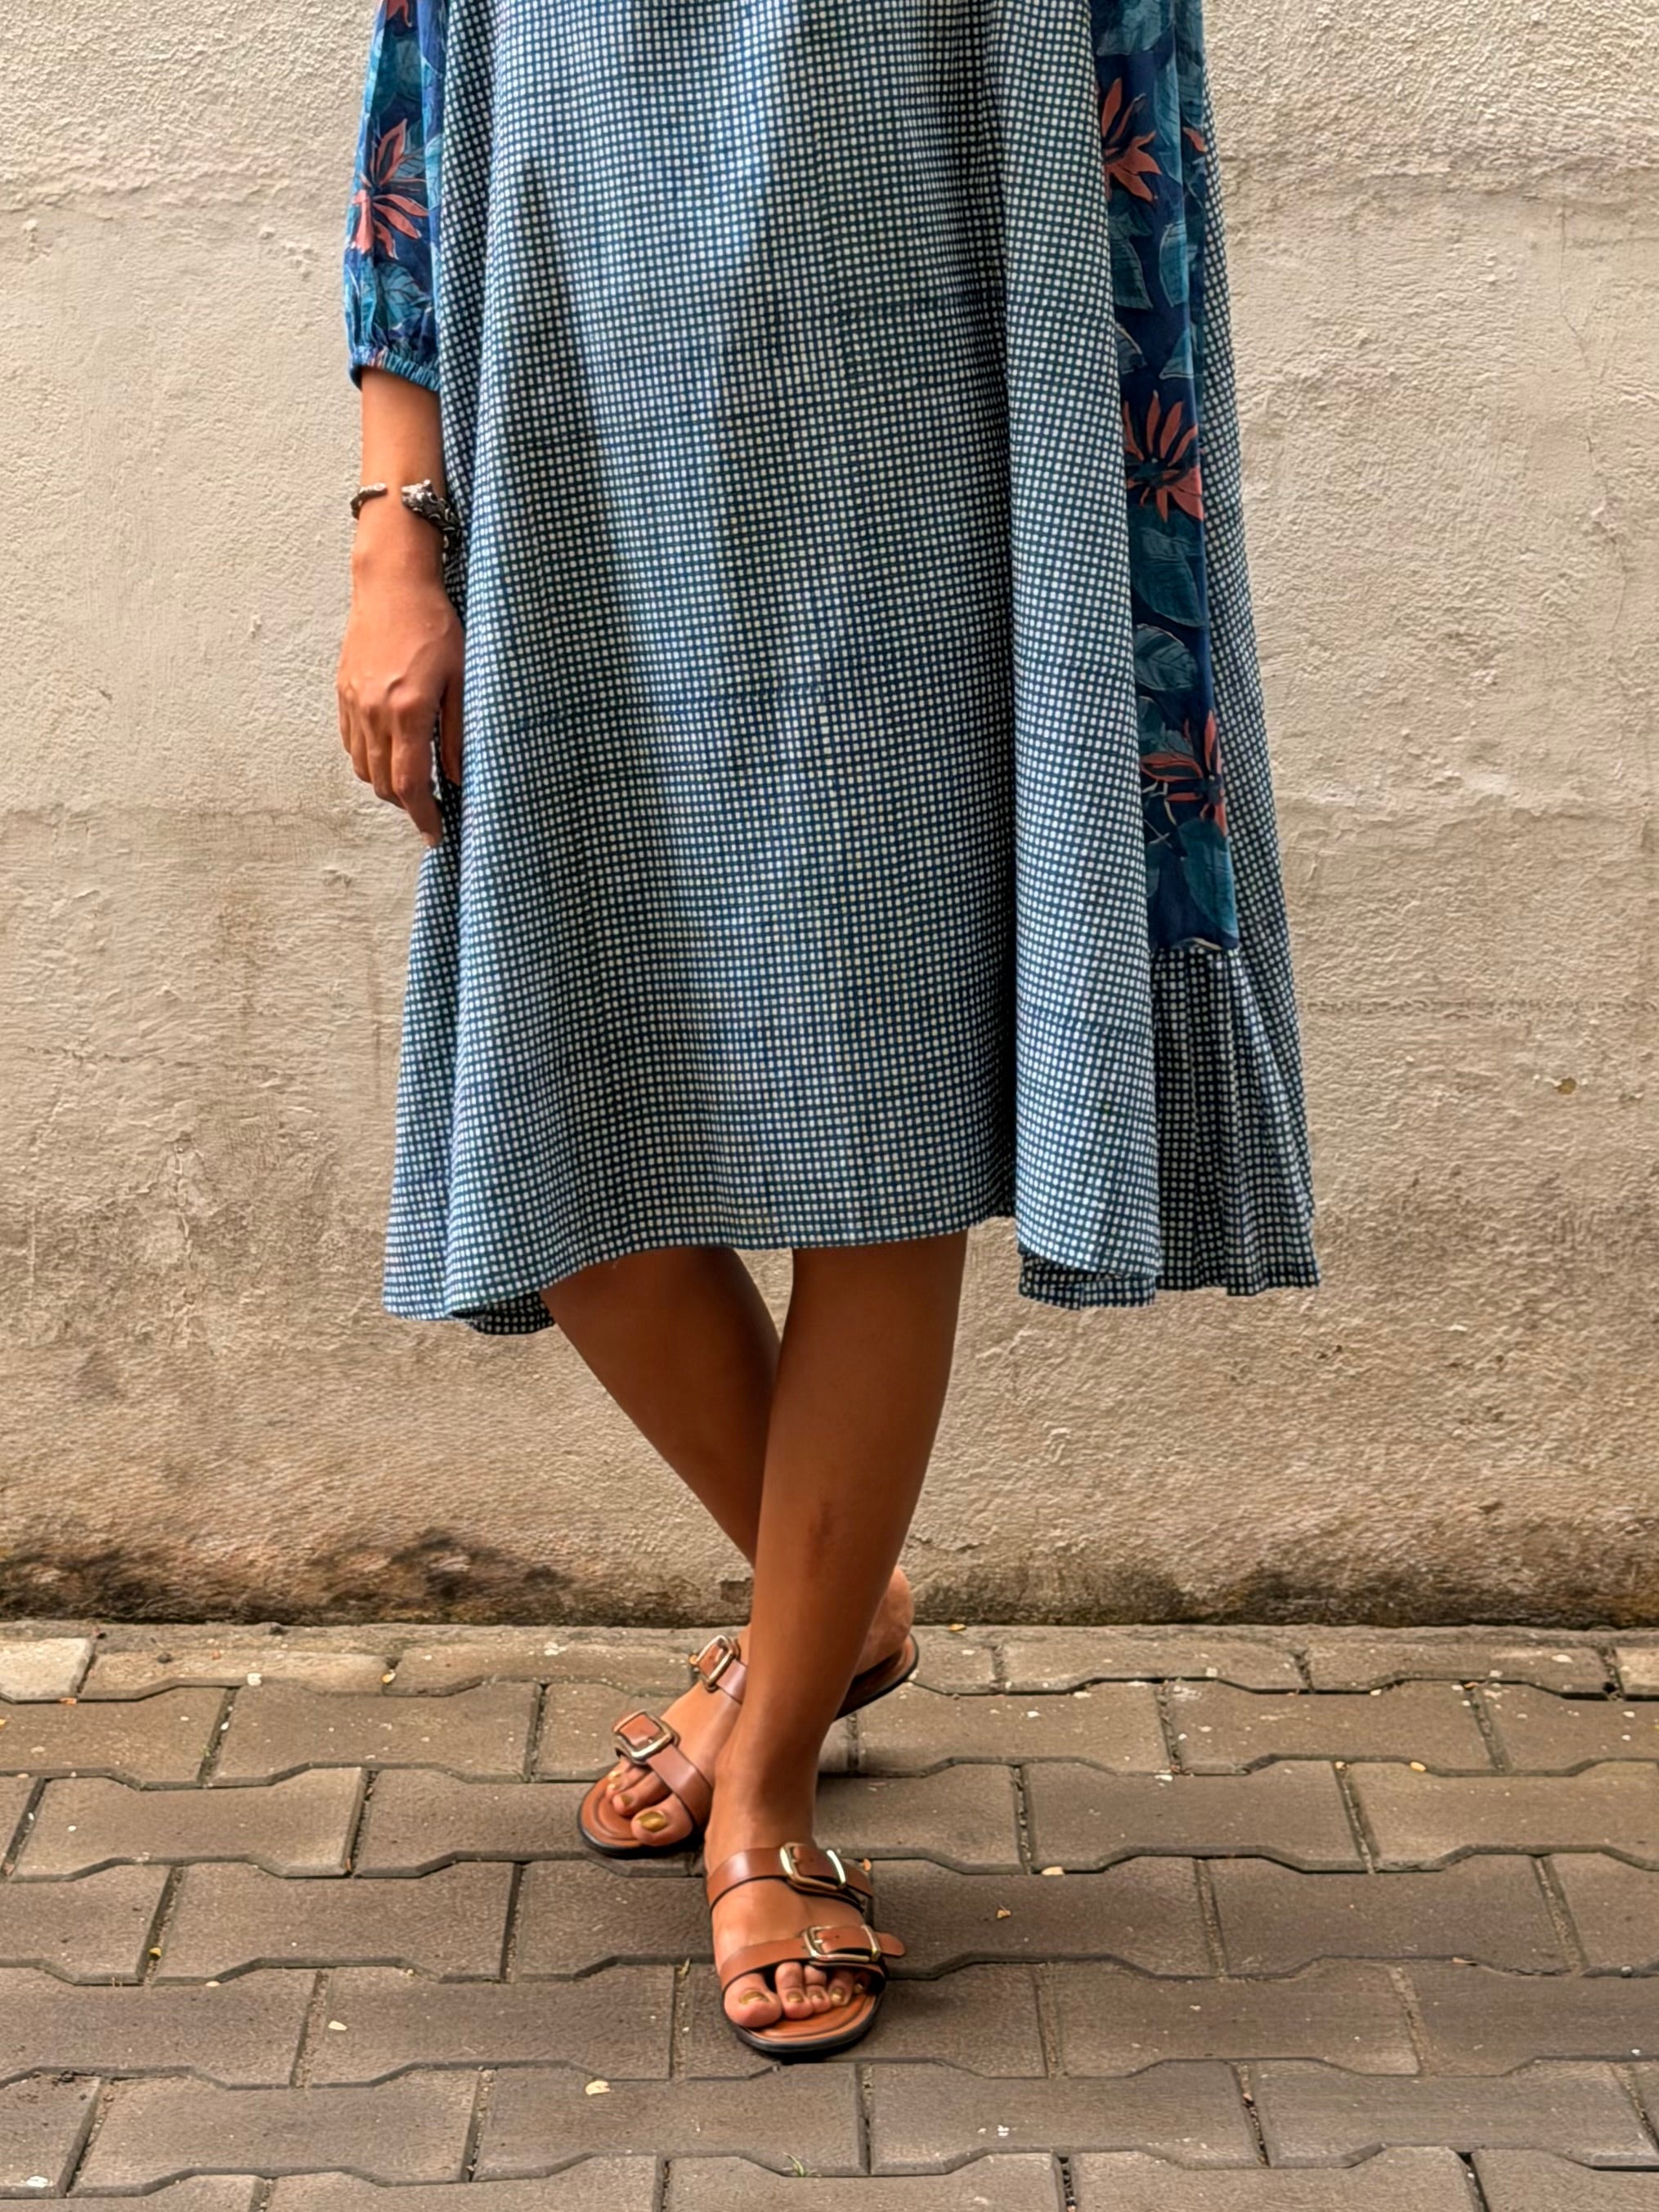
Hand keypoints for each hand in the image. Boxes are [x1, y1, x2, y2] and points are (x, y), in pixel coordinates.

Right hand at [335, 513, 463, 847]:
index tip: (435, 833)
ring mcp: (353, 703)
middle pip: (383, 784)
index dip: (423, 817)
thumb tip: (459, 777)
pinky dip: (369, 759)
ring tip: (413, 782)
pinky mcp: (343, 693)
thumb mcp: (462, 679)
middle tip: (432, 808)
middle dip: (407, 805)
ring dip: (386, 785)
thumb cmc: (435, 627)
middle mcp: (374, 712)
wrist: (393, 585)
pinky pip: (351, 744)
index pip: (410, 784)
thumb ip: (460, 733)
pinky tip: (390, 753)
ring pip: (363, 768)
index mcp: (407, 711)